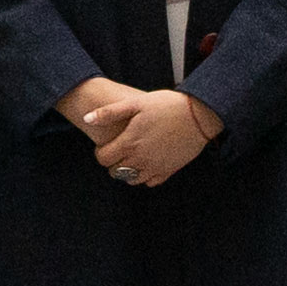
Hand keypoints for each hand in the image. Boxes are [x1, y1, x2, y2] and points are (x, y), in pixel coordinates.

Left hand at [97, 91, 218, 189]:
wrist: (199, 114)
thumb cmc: (167, 105)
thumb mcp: (136, 103)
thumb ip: (109, 112)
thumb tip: (87, 119)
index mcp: (129, 143)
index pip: (103, 159)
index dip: (101, 152)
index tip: (107, 144)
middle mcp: (140, 159)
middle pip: (115, 172)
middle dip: (113, 162)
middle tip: (120, 149)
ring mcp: (155, 167)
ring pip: (131, 180)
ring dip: (128, 170)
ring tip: (134, 155)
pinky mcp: (169, 171)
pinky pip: (150, 181)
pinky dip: (145, 175)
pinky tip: (149, 161)